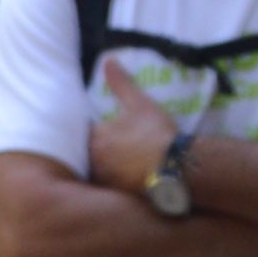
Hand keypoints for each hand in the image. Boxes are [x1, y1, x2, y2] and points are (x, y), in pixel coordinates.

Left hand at [86, 63, 186, 199]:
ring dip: (101, 167)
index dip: (88, 129)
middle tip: (107, 145)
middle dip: (92, 149)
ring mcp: (105, 181)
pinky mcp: (118, 196)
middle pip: (85, 154)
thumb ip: (121, 83)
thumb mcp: (139, 103)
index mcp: (95, 138)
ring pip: (95, 172)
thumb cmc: (155, 133)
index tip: (95, 126)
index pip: (81, 132)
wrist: (177, 168)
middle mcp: (94, 161)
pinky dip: (113, 182)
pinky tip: (123, 180)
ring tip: (114, 163)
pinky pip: (108, 188)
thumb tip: (108, 60)